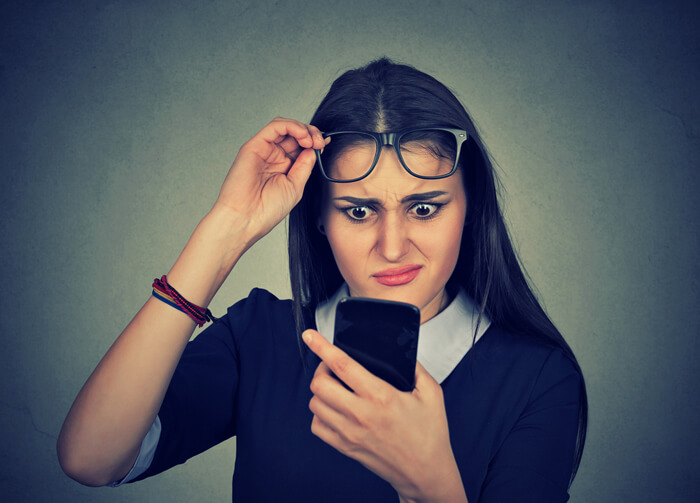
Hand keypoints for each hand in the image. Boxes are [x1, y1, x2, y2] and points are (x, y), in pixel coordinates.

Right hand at [213, 118, 327, 245]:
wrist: (246, 219)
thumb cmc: (266, 209)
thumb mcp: (295, 186)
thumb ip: (305, 166)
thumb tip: (314, 149)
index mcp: (284, 167)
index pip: (301, 146)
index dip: (315, 142)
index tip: (326, 144)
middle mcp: (273, 156)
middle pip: (295, 134)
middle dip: (312, 134)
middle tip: (321, 142)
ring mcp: (264, 150)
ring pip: (285, 127)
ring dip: (303, 129)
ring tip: (312, 140)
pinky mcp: (254, 145)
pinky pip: (275, 127)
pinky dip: (291, 126)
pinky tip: (302, 135)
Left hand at [303, 330, 467, 502]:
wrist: (426, 473)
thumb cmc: (430, 433)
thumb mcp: (432, 394)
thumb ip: (416, 368)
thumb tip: (401, 350)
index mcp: (381, 396)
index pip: (342, 365)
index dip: (322, 347)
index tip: (310, 335)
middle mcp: (361, 414)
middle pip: (320, 384)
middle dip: (321, 368)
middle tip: (333, 366)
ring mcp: (350, 432)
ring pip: (315, 403)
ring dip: (321, 390)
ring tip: (335, 386)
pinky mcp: (345, 447)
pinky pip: (317, 426)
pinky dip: (320, 413)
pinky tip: (335, 408)